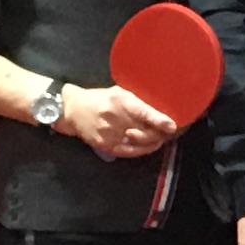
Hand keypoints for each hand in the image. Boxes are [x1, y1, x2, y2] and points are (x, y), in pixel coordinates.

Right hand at [60, 84, 176, 160]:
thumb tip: (160, 110)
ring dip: (152, 143)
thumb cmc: (100, 98)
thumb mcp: (119, 92)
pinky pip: (129, 152)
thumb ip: (138, 102)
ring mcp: (109, 134)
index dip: (159, 120)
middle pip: (144, 131)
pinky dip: (141, 150)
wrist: (73, 110)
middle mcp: (115, 117)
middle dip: (159, 134)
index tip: (172, 126)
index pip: (143, 112)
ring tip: (159, 138)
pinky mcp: (105, 145)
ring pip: (139, 144)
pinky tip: (147, 146)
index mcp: (120, 100)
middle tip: (168, 132)